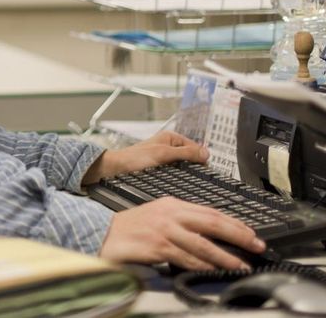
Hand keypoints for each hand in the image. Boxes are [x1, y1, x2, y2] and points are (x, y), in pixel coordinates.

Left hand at [83, 131, 207, 183]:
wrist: (115, 170)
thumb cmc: (134, 159)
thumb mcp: (163, 154)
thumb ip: (185, 153)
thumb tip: (206, 153)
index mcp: (172, 138)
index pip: (196, 148)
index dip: (203, 159)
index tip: (210, 172)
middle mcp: (169, 146)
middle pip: (191, 159)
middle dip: (195, 169)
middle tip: (203, 181)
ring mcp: (165, 159)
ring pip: (183, 168)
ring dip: (187, 176)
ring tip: (193, 185)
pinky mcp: (160, 171)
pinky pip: (175, 175)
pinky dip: (179, 180)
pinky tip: (180, 188)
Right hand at [98, 197, 265, 270]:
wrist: (102, 233)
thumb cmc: (130, 228)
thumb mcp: (158, 216)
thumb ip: (182, 222)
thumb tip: (210, 235)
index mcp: (173, 204)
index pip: (211, 212)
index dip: (234, 223)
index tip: (251, 233)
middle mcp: (171, 214)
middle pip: (212, 223)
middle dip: (238, 235)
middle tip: (256, 245)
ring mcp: (164, 230)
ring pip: (203, 243)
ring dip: (225, 256)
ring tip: (241, 264)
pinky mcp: (157, 246)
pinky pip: (187, 258)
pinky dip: (203, 265)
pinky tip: (214, 270)